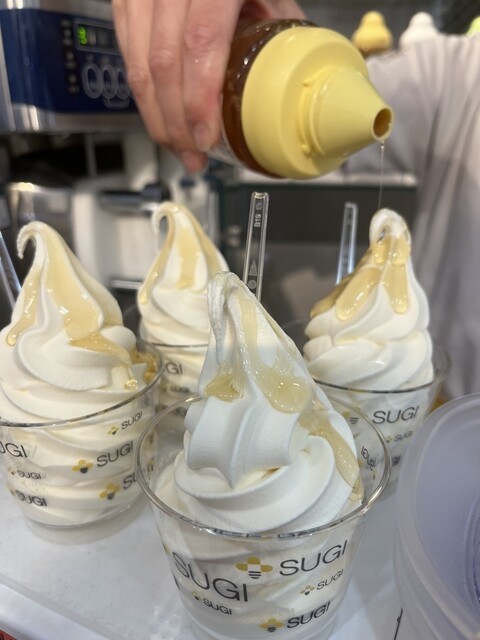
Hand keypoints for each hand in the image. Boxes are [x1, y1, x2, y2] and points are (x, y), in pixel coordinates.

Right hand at [112, 0, 305, 172]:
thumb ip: (280, 22)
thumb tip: (293, 79)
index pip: (200, 44)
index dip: (198, 101)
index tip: (206, 139)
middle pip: (161, 62)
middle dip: (174, 122)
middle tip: (191, 156)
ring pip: (136, 61)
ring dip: (154, 114)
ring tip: (175, 145)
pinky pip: (126, 49)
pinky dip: (142, 88)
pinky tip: (158, 112)